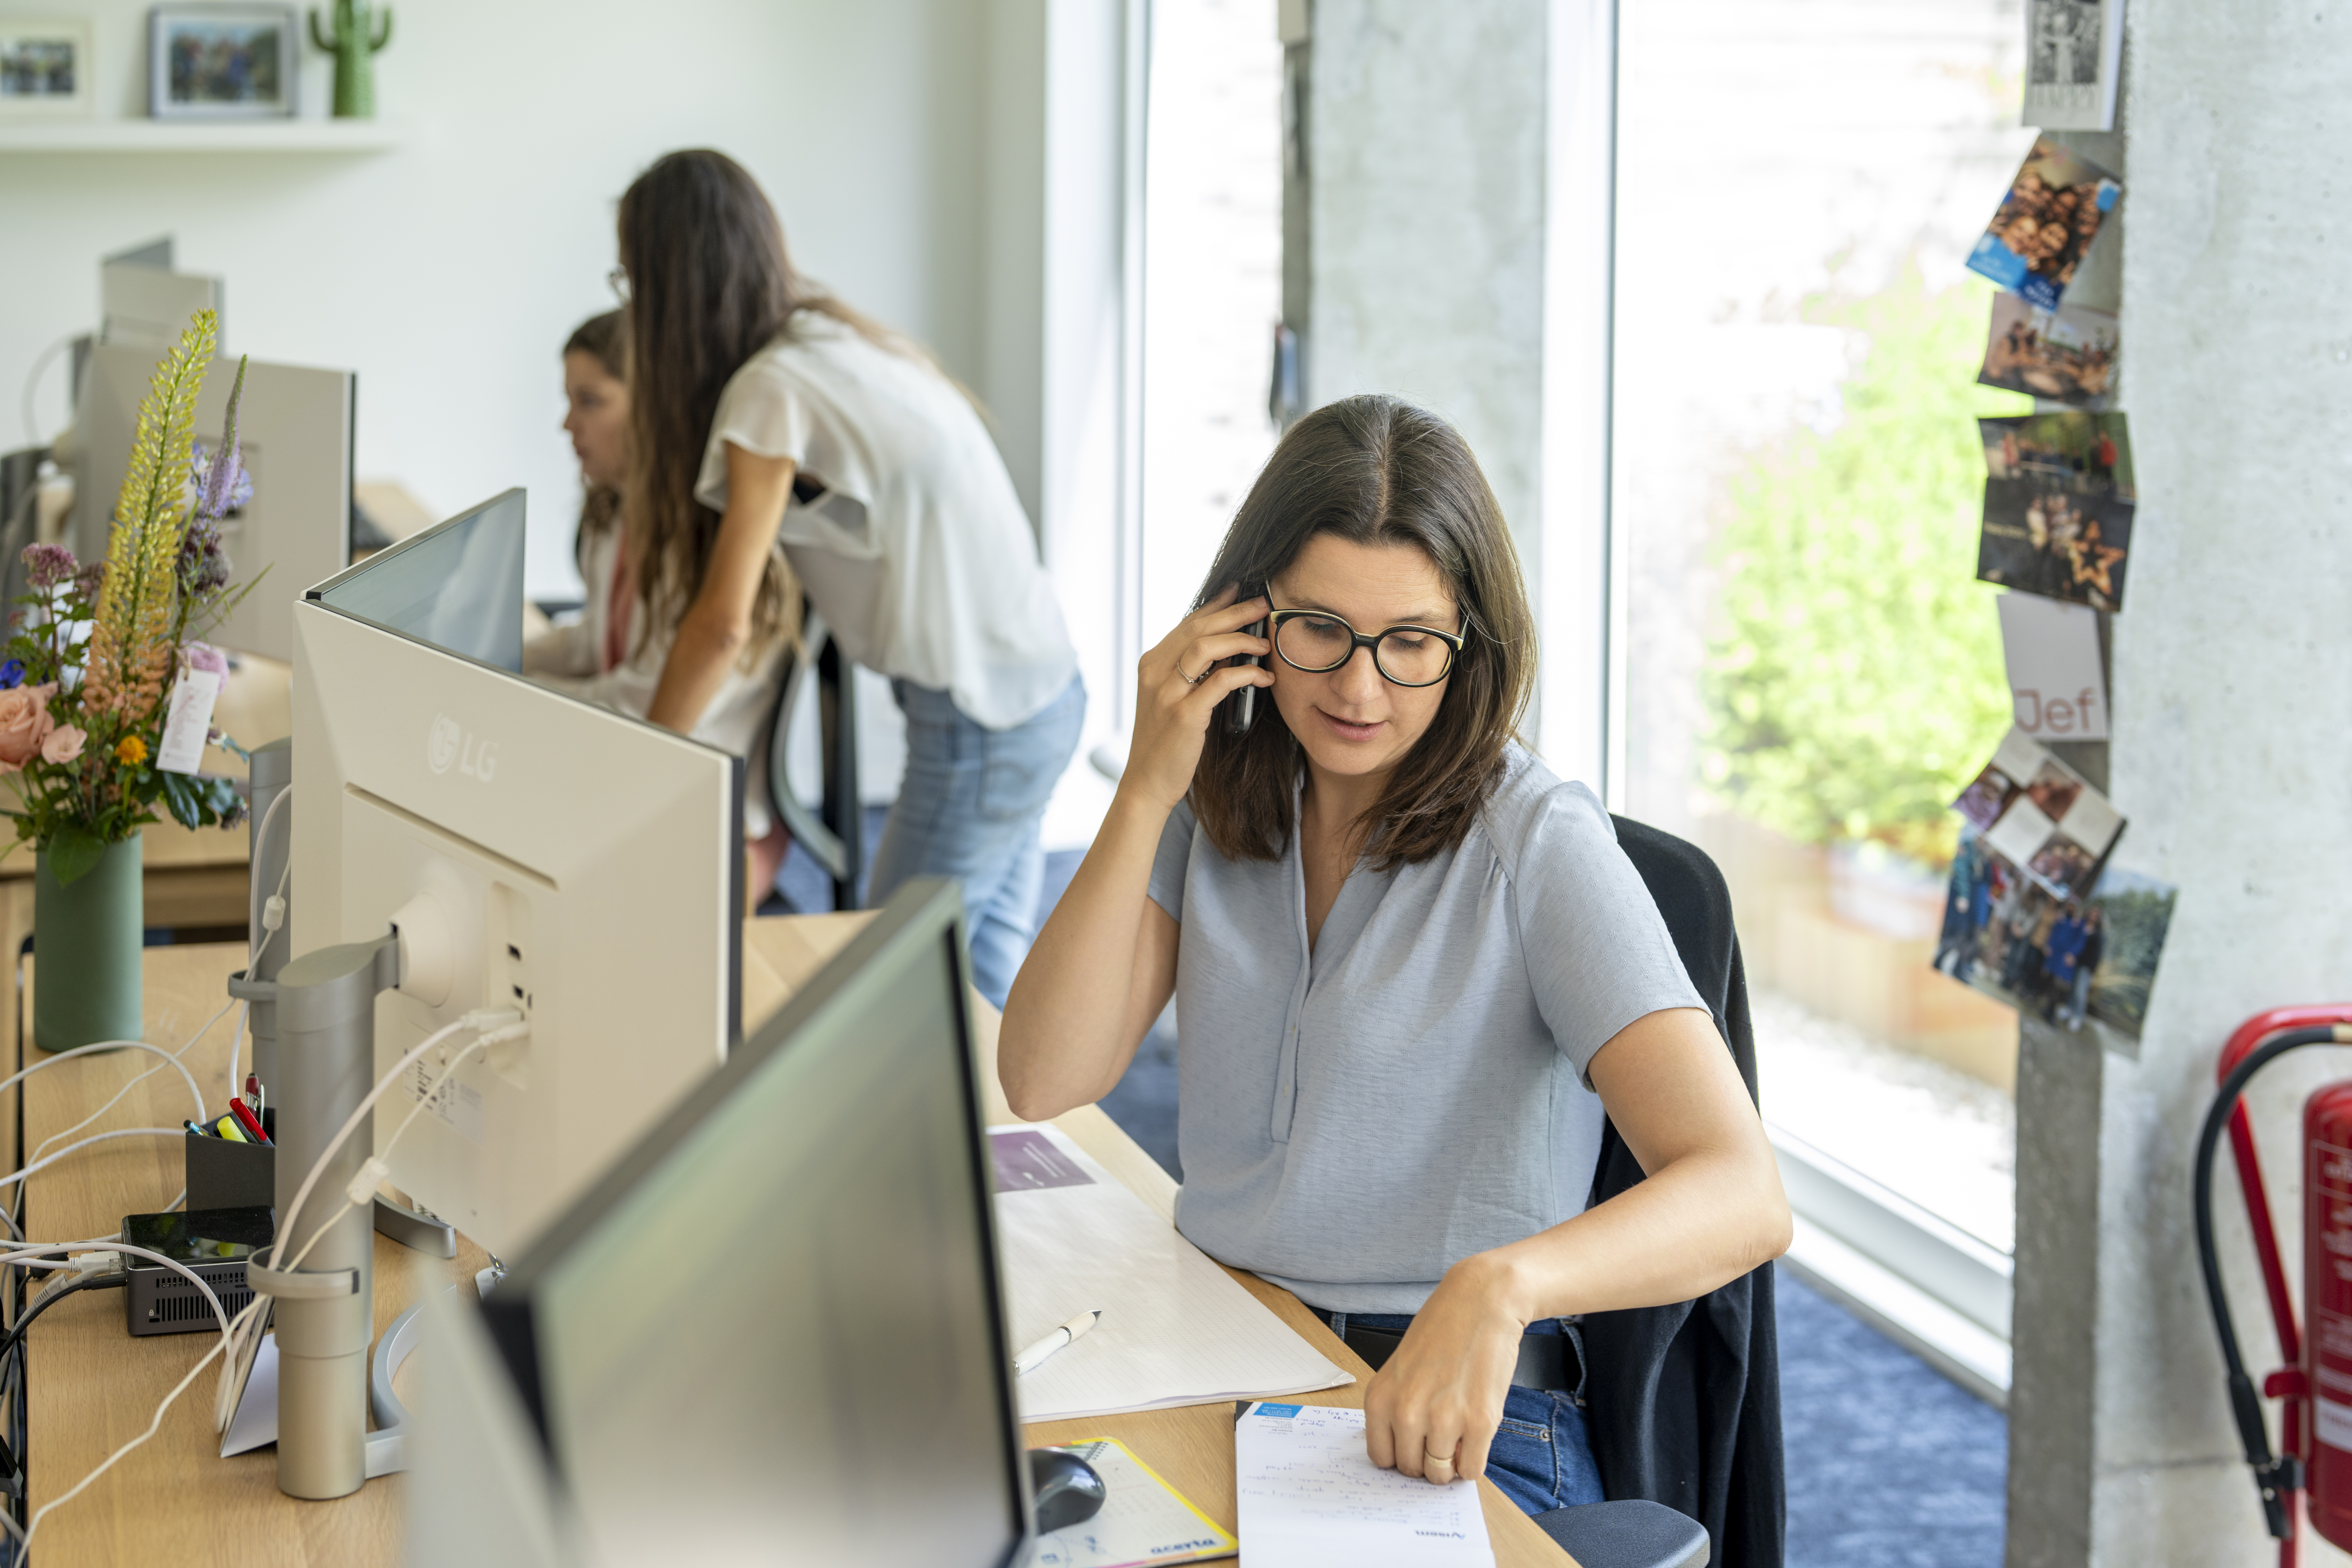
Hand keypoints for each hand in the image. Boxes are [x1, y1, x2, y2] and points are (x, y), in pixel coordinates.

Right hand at [1119, 585, 1273, 812]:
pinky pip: (1220, 682)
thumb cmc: (1165, 742)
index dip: (1216, 605)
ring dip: (1241, 638)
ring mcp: (1167, 693)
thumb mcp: (1170, 699)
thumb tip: (1226, 648)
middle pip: (1198, 627)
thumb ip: (1189, 673)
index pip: (1187, 623)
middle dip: (1234, 612)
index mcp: (1151, 665)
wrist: (1146, 783)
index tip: (1239, 590)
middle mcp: (1155, 673)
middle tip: (1262, 604)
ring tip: (1266, 640)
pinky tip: (1264, 677)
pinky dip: (1246, 674)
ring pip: (1205, 647)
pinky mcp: (1183, 715)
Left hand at [1363, 1255, 1527, 1485]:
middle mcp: (1406, 1412)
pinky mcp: (1480, 1422)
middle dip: (1426, 1460)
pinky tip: (1475, 1437)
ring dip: (1450, 1462)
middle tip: (1440, 1438)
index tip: (1413, 1447)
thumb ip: (1397, 1409)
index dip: (1400, 1455)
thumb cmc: (1441, 1330)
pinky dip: (1473, 1462)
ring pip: (1440, 1475)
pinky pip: (1471, 1470)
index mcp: (1380, 1399)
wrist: (1481, 1302)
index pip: (1381, 1458)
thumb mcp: (1401, 1369)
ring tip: (1458, 1434)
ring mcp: (1443, 1420)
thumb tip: (1405, 1452)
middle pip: (1411, 1470)